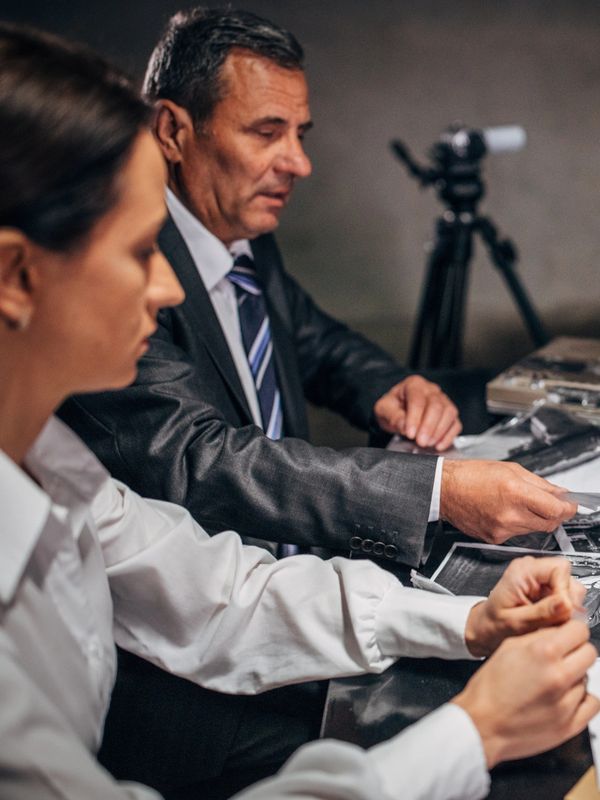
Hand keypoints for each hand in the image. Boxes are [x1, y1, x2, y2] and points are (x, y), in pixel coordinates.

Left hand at [373, 375, 460, 450]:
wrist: (397, 412)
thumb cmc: (391, 408)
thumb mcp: (384, 410)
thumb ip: (393, 417)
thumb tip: (405, 427)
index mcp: (414, 384)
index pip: (417, 400)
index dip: (414, 418)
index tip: (410, 433)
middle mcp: (431, 390)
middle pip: (436, 406)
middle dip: (428, 426)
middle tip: (420, 442)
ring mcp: (443, 400)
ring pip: (449, 413)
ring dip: (439, 431)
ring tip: (427, 443)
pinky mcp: (449, 414)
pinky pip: (455, 423)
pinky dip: (449, 436)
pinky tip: (439, 445)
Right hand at [440, 459, 576, 542]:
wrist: (445, 490)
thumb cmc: (471, 476)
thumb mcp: (510, 469)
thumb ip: (539, 483)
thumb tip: (560, 493)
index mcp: (515, 492)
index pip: (556, 509)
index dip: (568, 508)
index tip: (570, 504)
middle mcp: (509, 514)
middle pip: (549, 523)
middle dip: (554, 514)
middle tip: (551, 504)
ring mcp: (501, 529)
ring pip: (534, 529)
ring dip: (535, 518)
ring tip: (519, 503)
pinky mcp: (494, 538)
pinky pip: (517, 534)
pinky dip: (518, 524)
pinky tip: (505, 512)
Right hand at [452, 620, 599, 767]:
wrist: (482, 724)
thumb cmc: (489, 688)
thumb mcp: (508, 648)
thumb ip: (538, 636)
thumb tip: (559, 630)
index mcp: (543, 653)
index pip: (579, 630)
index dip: (573, 630)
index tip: (569, 635)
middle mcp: (559, 676)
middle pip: (590, 653)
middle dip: (577, 650)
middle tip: (562, 657)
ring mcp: (567, 703)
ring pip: (588, 678)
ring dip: (574, 676)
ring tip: (552, 682)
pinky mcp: (570, 725)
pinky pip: (592, 704)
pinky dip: (582, 698)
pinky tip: (565, 697)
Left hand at [465, 556, 585, 656]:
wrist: (486, 626)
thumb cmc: (493, 623)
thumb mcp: (515, 622)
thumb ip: (541, 613)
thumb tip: (566, 603)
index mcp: (522, 571)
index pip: (560, 568)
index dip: (565, 591)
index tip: (563, 610)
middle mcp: (533, 570)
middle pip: (569, 578)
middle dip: (567, 602)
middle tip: (556, 620)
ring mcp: (541, 579)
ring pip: (571, 589)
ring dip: (566, 609)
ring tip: (549, 621)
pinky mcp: (547, 590)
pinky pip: (566, 599)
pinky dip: (563, 612)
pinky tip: (550, 620)